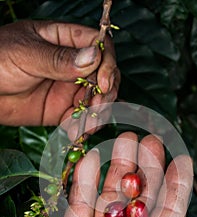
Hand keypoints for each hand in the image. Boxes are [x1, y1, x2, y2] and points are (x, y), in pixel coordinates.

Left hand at [0, 20, 119, 126]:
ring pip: (96, 100)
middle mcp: (72, 65)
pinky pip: (80, 119)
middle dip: (106, 94)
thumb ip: (59, 59)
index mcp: (65, 41)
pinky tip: (75, 133)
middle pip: (104, 76)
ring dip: (97, 114)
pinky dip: (82, 128)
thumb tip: (93, 58)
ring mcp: (68, 89)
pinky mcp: (61, 111)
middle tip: (97, 107)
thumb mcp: (26, 54)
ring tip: (87, 125)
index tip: (102, 83)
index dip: (107, 64)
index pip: (100, 47)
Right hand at [0, 132, 196, 216]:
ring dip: (116, 170)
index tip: (180, 157)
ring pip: (111, 199)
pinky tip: (89, 160)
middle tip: (146, 140)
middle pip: (139, 202)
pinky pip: (83, 204)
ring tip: (121, 141)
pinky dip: (85, 183)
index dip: (176, 187)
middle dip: (144, 170)